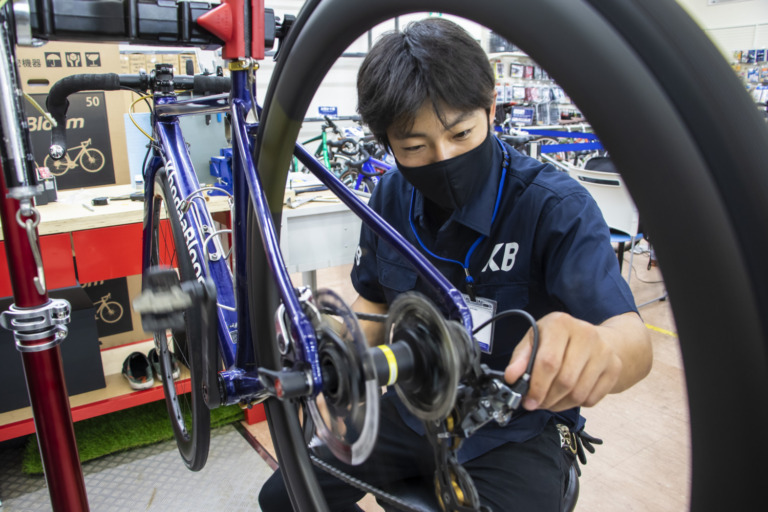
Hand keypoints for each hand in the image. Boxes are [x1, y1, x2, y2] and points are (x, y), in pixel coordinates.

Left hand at [503, 311, 623, 411]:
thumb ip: (520, 358)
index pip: (548, 362)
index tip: (528, 401)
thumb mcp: (534, 340)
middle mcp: (586, 334)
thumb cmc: (557, 340)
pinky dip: (576, 404)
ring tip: (550, 401)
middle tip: (537, 404)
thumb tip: (511, 377)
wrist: (594, 338)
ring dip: (560, 404)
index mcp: (561, 324)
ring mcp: (603, 351)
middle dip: (547, 399)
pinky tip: (567, 396)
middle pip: (565, 380)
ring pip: (578, 393)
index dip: (537, 386)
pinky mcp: (614, 368)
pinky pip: (592, 398)